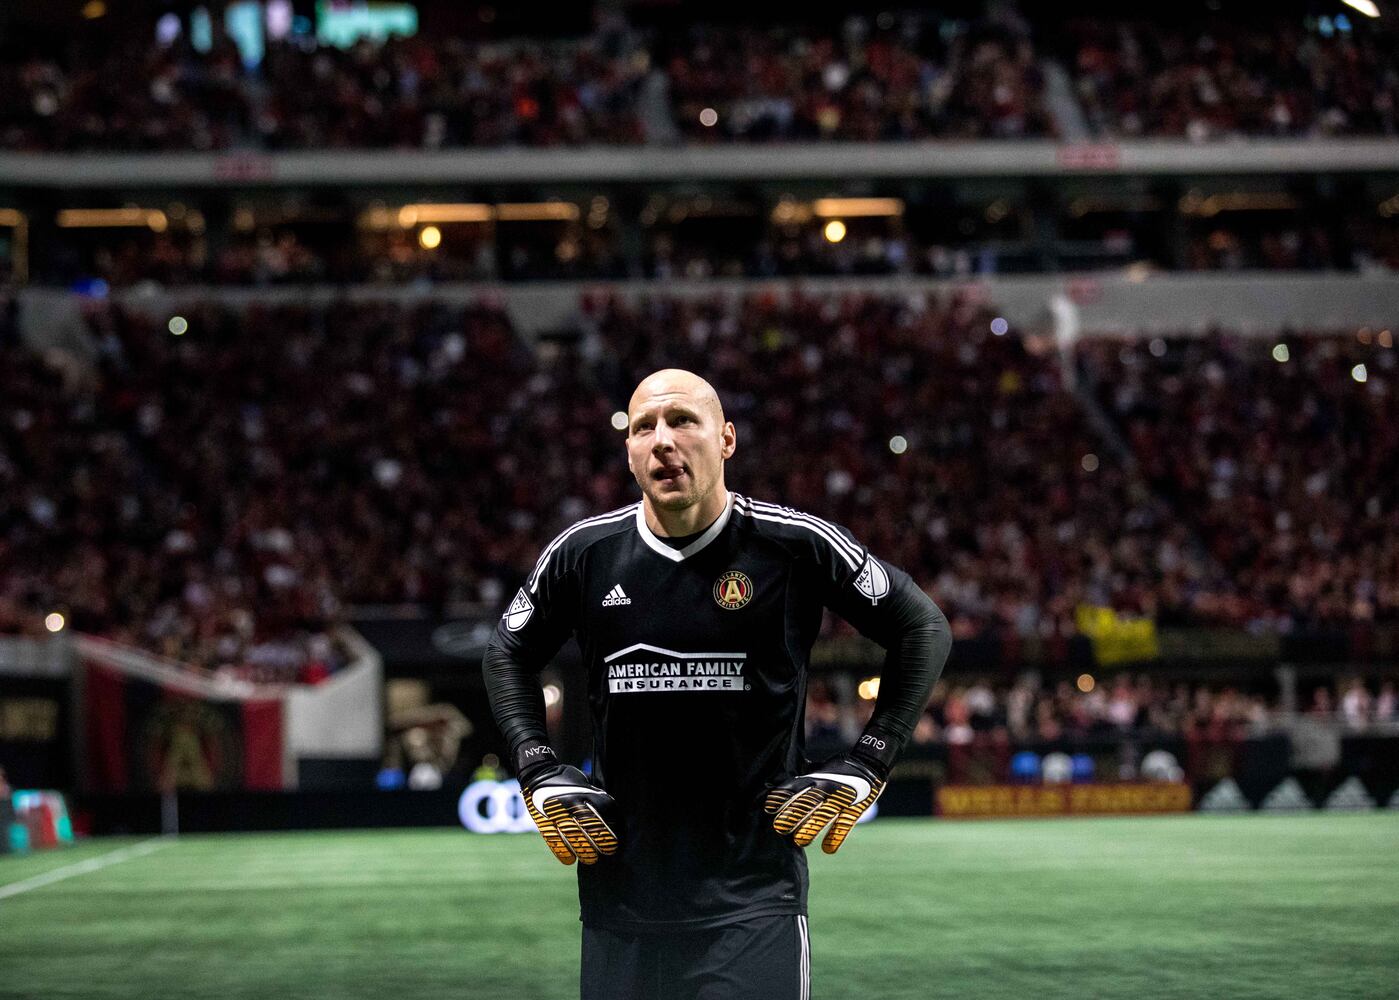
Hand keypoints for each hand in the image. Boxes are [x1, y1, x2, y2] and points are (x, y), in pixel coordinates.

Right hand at [521, 764, 619, 865]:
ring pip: (574, 836)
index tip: (619, 835)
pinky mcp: (544, 821)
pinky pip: (554, 839)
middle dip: (602, 839)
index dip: (614, 822)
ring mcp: (557, 813)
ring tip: (592, 859)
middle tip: (610, 850)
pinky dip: (562, 852)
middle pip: (591, 824)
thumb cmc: (567, 780)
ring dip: (584, 850)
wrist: (538, 774)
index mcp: (584, 791)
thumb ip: (595, 796)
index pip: (605, 808)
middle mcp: (572, 802)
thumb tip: (611, 815)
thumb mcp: (584, 782)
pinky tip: (570, 860)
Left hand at [765, 755, 884, 853]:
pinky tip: (828, 849)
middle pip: (807, 802)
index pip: (796, 787)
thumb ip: (798, 780)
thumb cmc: (837, 769)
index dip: (782, 797)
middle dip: (793, 814)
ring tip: (800, 840)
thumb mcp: (816, 770)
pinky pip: (845, 824)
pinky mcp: (855, 809)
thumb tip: (771, 786)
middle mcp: (826, 788)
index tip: (768, 808)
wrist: (868, 763)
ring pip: (825, 814)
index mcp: (815, 778)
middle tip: (780, 827)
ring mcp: (841, 799)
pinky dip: (837, 836)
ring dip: (812, 827)